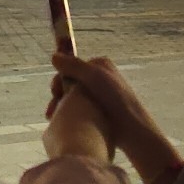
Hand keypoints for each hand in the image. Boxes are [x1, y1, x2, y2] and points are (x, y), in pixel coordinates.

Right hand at [47, 54, 182, 183]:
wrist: (131, 128)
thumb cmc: (114, 98)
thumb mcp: (93, 76)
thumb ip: (73, 65)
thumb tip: (54, 56)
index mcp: (100, 65)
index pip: (73, 67)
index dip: (61, 78)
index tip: (55, 91)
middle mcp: (101, 78)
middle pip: (71, 83)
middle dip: (59, 95)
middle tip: (52, 110)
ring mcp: (100, 96)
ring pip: (73, 98)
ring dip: (61, 107)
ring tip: (53, 118)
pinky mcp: (100, 112)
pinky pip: (79, 110)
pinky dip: (69, 114)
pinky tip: (63, 123)